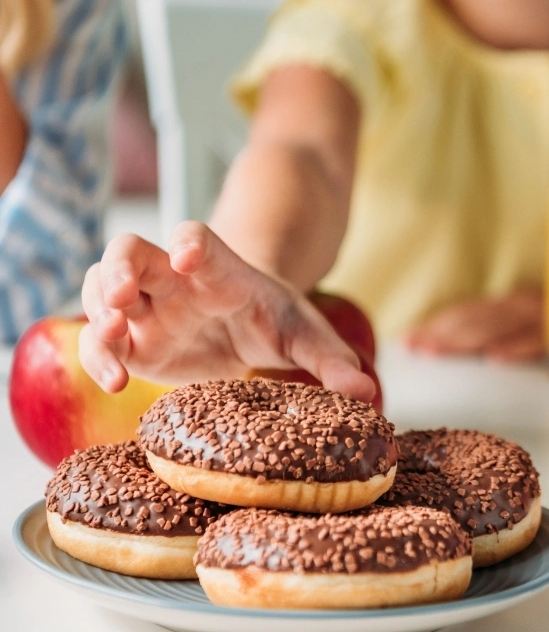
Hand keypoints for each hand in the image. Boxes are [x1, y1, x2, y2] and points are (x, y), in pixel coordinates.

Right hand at [79, 221, 374, 401]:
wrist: (250, 330)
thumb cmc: (276, 322)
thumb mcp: (307, 337)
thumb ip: (333, 360)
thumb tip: (368, 395)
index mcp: (220, 268)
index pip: (199, 236)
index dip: (191, 241)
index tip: (189, 256)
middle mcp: (174, 280)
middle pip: (132, 251)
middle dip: (120, 268)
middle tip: (123, 296)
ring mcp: (147, 308)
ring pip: (101, 287)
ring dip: (97, 308)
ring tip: (114, 336)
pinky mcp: (133, 342)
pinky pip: (100, 339)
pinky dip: (97, 355)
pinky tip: (116, 381)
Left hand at [405, 289, 544, 361]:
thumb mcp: (530, 322)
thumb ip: (500, 330)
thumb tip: (461, 350)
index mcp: (510, 305)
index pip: (466, 313)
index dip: (436, 325)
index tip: (407, 340)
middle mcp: (521, 306)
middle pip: (474, 319)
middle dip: (440, 333)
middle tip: (413, 347)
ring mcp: (542, 317)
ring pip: (497, 326)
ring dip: (464, 339)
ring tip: (436, 351)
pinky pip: (537, 340)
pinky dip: (515, 347)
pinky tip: (494, 358)